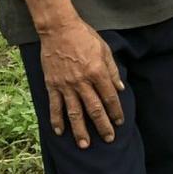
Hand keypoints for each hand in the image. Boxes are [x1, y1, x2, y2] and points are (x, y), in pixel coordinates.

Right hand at [38, 17, 125, 147]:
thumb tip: (120, 89)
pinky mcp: (52, 85)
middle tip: (108, 139)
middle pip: (94, 109)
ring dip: (80, 130)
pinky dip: (56, 120)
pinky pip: (55, 106)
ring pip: (74, 112)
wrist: (58, 29)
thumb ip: (112, 70)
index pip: (110, 98)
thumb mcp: (104, 49)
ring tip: (84, 145)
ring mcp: (66, 85)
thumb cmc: (84, 36)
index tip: (119, 122)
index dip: (116, 112)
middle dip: (102, 126)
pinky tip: (60, 132)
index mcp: (97, 72)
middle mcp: (82, 82)